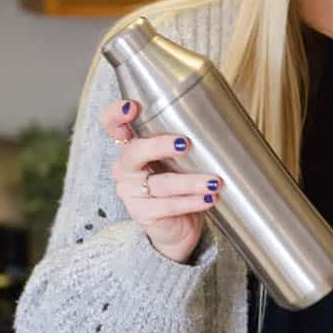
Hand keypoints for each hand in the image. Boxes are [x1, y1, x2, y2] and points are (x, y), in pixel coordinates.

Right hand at [102, 99, 220, 263]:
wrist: (178, 226)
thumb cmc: (180, 181)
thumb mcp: (181, 157)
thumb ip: (186, 138)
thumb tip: (220, 118)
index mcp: (131, 146)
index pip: (112, 125)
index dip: (116, 114)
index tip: (132, 107)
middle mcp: (125, 167)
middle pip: (134, 152)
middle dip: (159, 146)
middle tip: (186, 143)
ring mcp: (130, 192)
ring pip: (160, 184)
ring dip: (191, 182)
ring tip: (214, 182)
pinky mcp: (142, 213)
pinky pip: (168, 206)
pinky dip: (191, 202)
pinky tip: (208, 199)